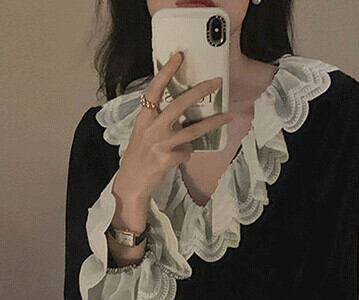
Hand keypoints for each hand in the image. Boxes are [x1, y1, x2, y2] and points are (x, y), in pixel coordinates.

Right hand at [112, 51, 233, 225]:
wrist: (131, 183)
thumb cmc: (138, 157)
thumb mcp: (143, 134)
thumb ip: (158, 122)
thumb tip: (182, 114)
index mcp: (143, 118)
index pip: (154, 89)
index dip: (166, 72)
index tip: (179, 56)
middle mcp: (151, 128)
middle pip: (179, 105)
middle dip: (199, 91)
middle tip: (216, 82)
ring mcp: (159, 144)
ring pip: (191, 130)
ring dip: (212, 123)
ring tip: (228, 117)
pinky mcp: (167, 160)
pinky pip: (186, 153)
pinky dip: (186, 155)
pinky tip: (179, 158)